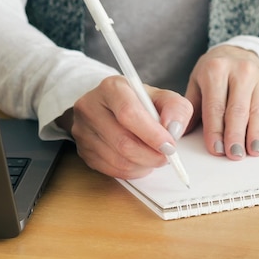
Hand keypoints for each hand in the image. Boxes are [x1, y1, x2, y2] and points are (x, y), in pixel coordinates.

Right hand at [57, 76, 193, 179]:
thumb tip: (173, 130)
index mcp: (112, 87)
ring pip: (117, 159)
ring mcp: (83, 130)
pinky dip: (131, 171)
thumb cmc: (140, 103)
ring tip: (153, 157)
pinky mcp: (82, 149)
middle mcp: (91, 106)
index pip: (129, 113)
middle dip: (150, 155)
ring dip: (142, 165)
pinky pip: (110, 170)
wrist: (113, 107)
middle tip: (166, 157)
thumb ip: (176, 109)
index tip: (170, 146)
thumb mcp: (163, 98)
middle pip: (122, 141)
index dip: (152, 134)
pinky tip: (139, 161)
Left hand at [185, 45, 258, 158]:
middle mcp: (241, 71)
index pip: (215, 106)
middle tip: (235, 155)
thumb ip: (191, 108)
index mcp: (216, 69)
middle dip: (236, 135)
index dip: (215, 130)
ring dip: (256, 135)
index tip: (216, 150)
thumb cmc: (214, 73)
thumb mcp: (197, 83)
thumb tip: (180, 133)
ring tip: (253, 152)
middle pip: (238, 110)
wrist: (238, 53)